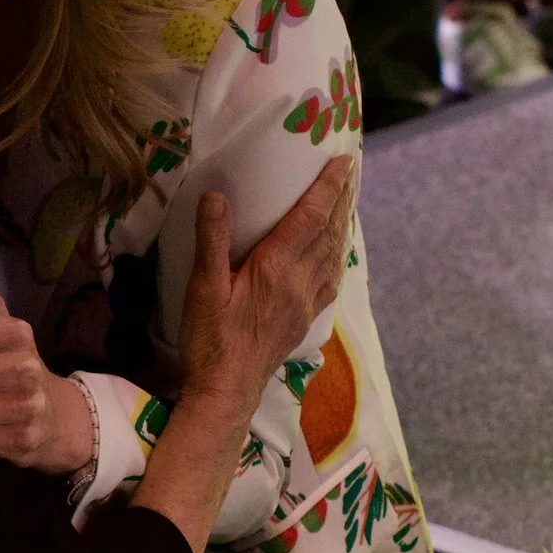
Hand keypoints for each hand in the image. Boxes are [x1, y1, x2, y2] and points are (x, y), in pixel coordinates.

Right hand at [176, 154, 359, 423]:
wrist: (228, 389)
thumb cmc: (211, 338)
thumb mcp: (203, 287)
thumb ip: (213, 240)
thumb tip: (217, 195)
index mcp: (277, 267)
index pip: (310, 218)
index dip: (327, 188)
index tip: (342, 162)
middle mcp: (300, 281)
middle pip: (328, 232)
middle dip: (340, 199)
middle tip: (350, 171)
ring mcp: (306, 302)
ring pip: (333, 255)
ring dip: (341, 224)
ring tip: (345, 202)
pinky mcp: (304, 319)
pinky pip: (330, 279)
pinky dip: (336, 256)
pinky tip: (334, 253)